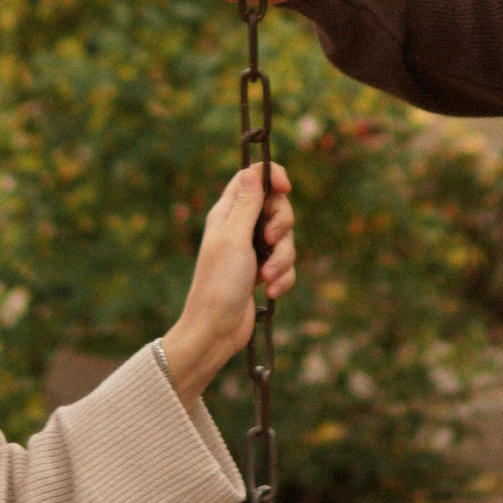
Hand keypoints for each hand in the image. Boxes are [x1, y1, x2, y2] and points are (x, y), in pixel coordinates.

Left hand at [161, 165, 295, 404]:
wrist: (215, 331)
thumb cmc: (218, 284)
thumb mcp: (234, 238)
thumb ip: (246, 204)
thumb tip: (252, 170)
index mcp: (227, 213)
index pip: (252, 178)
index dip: (272, 178)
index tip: (286, 189)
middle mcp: (240, 228)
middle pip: (276, 208)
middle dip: (282, 226)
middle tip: (269, 240)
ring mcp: (252, 252)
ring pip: (285, 240)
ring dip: (282, 260)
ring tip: (266, 279)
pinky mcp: (263, 273)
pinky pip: (286, 266)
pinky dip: (282, 278)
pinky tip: (269, 292)